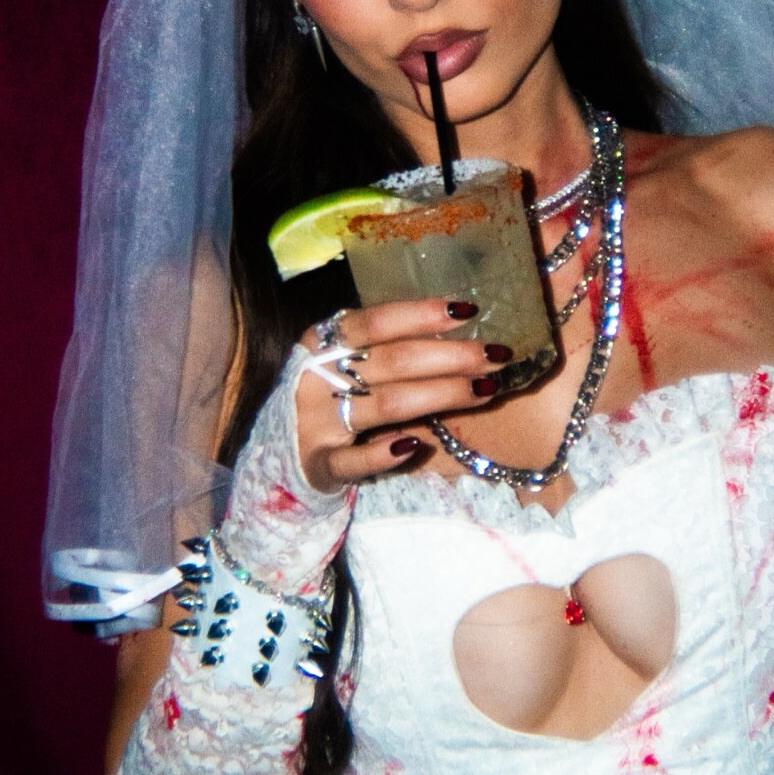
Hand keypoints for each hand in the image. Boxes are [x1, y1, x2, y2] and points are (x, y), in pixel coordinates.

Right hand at [295, 299, 510, 493]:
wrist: (277, 448)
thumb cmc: (326, 393)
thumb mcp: (341, 359)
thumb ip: (381, 345)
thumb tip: (455, 324)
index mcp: (322, 342)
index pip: (377, 321)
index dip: (423, 314)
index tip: (468, 311)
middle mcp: (317, 377)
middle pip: (394, 361)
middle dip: (451, 357)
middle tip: (496, 355)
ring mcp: (316, 421)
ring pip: (386, 405)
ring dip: (440, 396)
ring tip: (484, 390)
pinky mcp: (319, 463)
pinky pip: (353, 460)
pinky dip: (383, 453)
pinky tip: (413, 445)